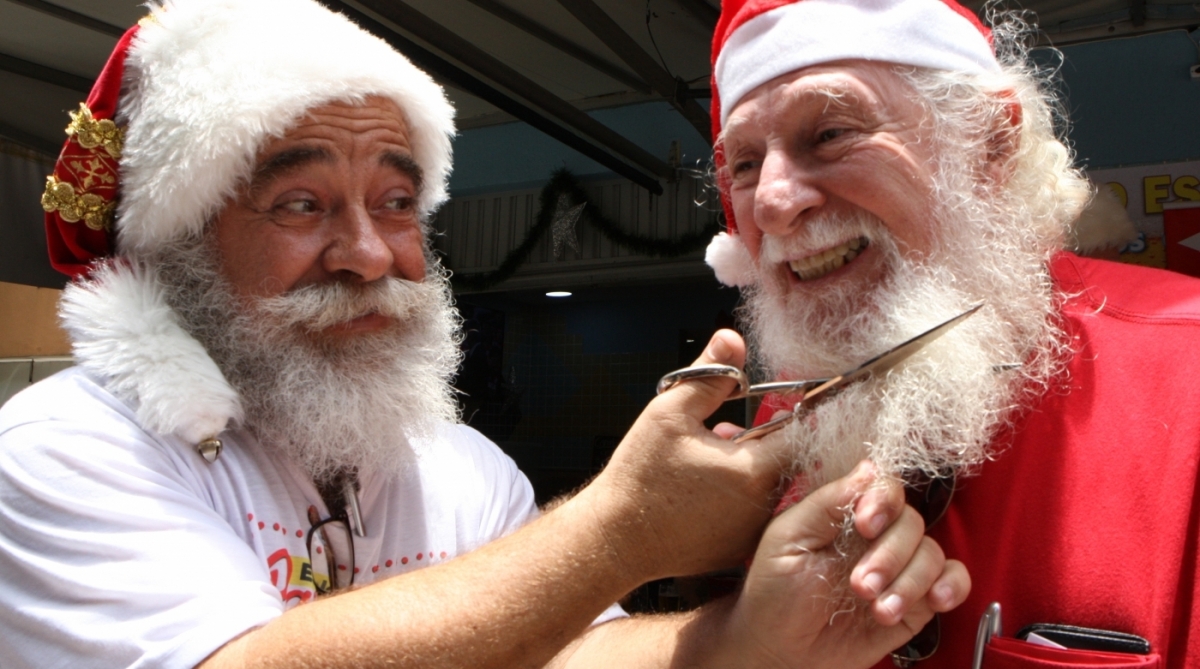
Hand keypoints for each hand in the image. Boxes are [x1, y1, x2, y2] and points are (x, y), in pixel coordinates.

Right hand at [573, 329, 792, 584]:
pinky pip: (755, 513)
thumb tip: (731, 340)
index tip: (785, 401)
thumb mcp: (669, 414)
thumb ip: (708, 376)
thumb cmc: (639, 479)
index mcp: (753, 469)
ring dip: (753, 465)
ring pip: (771, 486)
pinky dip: (741, 495)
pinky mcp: (740, 549)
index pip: (803, 431)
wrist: (615, 540)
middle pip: (787, 458)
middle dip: (765, 438)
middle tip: (729, 428)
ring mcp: (753, 532)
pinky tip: (708, 488)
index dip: (795, 410)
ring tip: (713, 455)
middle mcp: (763, 505)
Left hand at [716, 461, 969, 668]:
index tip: (866, 525)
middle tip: (859, 586)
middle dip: (889, 556)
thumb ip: (827, 504)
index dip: (883, 501)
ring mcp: (900, 568)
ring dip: (910, 582)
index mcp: (847, 514)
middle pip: (912, 523)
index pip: (884, 488)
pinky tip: (935, 600)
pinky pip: (953, 581)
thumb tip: (868, 468)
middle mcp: (879, 536)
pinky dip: (952, 586)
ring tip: (878, 610)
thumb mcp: (789, 540)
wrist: (780, 648)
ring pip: (932, 554)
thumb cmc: (774, 591)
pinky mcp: (916, 601)